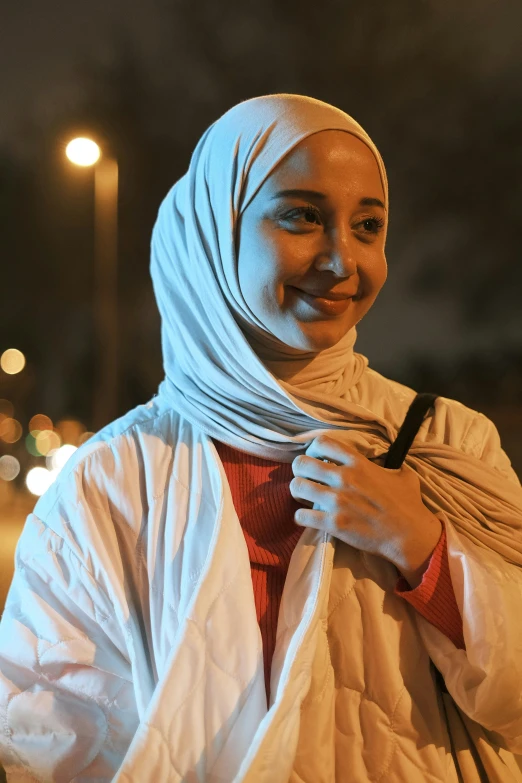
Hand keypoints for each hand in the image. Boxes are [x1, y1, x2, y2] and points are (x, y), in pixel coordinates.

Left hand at [289, 434, 442, 580]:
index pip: (323, 442)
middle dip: (300, 470)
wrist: (409, 535)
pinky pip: (301, 516)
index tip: (317, 457)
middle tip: (307, 478)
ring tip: (305, 497)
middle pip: (302, 463)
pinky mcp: (333, 523)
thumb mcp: (402, 475)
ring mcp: (336, 501)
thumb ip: (388, 465)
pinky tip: (308, 518)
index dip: (313, 448)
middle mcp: (343, 478)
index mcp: (358, 463)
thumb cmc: (408, 504)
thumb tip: (386, 463)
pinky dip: (300, 517)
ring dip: (298, 492)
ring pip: (297, 487)